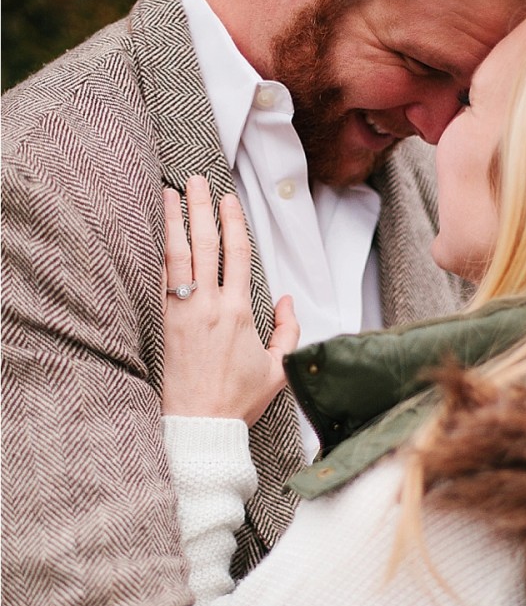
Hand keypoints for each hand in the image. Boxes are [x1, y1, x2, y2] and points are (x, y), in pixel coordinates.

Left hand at [161, 176, 297, 424]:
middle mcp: (209, 306)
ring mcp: (182, 313)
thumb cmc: (239, 400)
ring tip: (169, 195)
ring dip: (173, 223)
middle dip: (200, 209)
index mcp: (240, 312)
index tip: (227, 198)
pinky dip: (159, 255)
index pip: (237, 256)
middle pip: (204, 245)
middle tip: (195, 180)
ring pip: (177, 257)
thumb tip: (286, 300)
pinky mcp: (163, 325)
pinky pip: (160, 281)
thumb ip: (287, 331)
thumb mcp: (279, 369)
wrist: (200, 425)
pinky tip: (157, 238)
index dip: (233, 223)